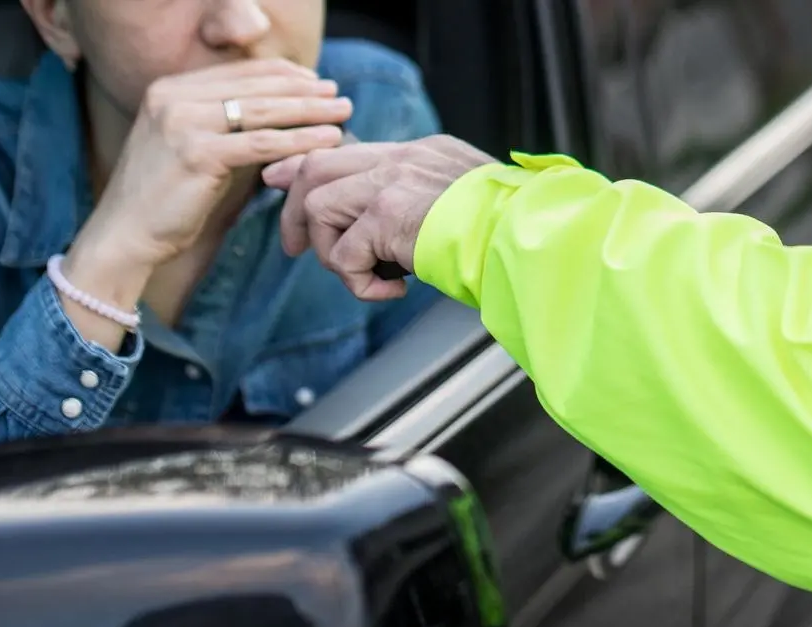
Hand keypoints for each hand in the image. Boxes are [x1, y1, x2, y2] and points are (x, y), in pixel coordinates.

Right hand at [81, 58, 352, 269]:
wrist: (124, 235)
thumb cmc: (162, 199)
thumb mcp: (187, 146)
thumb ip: (219, 123)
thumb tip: (273, 112)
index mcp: (169, 89)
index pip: (239, 73)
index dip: (283, 75)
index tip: (316, 82)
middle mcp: (172, 97)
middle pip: (255, 87)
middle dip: (303, 90)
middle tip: (338, 96)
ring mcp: (182, 123)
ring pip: (263, 112)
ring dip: (309, 111)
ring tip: (343, 114)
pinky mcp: (197, 154)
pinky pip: (262, 144)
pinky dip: (299, 141)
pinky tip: (327, 141)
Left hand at [262, 134, 495, 299]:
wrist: (531, 238)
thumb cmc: (509, 234)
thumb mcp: (463, 204)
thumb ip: (424, 202)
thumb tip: (390, 234)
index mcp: (421, 153)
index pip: (348, 149)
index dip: (305, 167)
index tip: (280, 181)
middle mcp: (403, 159)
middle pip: (317, 166)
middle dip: (296, 212)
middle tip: (298, 250)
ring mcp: (393, 182)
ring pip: (319, 207)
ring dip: (333, 255)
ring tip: (370, 278)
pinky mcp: (387, 215)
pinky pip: (343, 256)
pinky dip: (359, 284)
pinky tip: (394, 291)